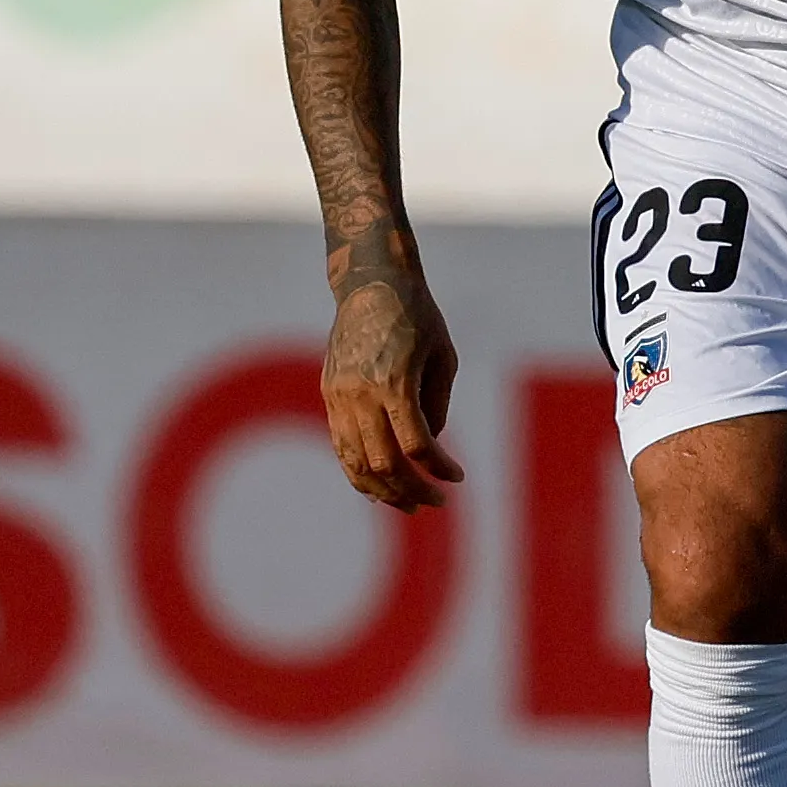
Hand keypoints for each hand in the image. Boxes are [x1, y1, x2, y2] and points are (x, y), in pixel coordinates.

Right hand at [321, 265, 464, 510]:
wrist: (370, 282)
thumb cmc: (417, 314)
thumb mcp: (442, 356)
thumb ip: (436, 406)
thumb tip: (425, 448)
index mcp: (395, 382)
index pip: (417, 446)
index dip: (438, 469)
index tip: (456, 477)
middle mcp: (362, 394)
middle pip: (385, 463)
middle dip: (412, 490)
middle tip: (435, 502)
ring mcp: (340, 396)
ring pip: (355, 462)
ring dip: (382, 491)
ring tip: (406, 504)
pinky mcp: (330, 393)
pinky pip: (341, 445)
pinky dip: (358, 471)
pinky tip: (378, 484)